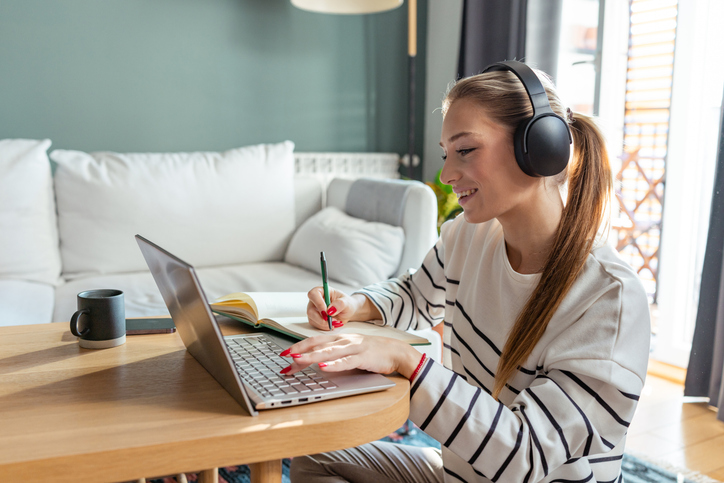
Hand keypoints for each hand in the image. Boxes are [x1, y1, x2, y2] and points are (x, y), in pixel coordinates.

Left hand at [279, 333, 421, 377]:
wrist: (395, 352)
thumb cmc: (371, 352)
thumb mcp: (349, 351)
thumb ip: (333, 355)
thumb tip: (314, 363)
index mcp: (339, 338)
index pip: (314, 341)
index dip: (298, 346)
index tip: (283, 354)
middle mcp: (344, 340)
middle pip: (317, 345)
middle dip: (299, 352)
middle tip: (284, 360)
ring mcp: (353, 347)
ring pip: (328, 352)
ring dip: (311, 357)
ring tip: (297, 361)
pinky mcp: (363, 357)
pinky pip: (346, 361)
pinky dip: (334, 365)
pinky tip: (323, 368)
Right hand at [306, 286, 361, 330]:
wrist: (347, 312)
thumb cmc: (346, 304)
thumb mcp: (347, 302)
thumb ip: (340, 304)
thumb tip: (330, 310)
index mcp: (322, 291)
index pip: (313, 294)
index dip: (318, 304)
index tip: (327, 312)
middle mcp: (315, 300)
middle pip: (310, 310)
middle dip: (321, 318)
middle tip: (331, 321)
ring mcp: (314, 309)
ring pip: (312, 318)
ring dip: (324, 324)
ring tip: (335, 322)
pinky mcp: (314, 318)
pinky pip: (315, 324)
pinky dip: (324, 327)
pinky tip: (332, 324)